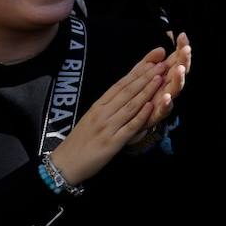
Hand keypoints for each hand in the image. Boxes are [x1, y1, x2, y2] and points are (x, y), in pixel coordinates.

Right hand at [49, 36, 191, 186]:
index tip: (151, 61)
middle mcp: (102, 113)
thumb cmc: (80, 140)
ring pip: (130, 106)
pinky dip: (141, 116)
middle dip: (146, 76)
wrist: (64, 164)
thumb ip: (109, 105)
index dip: (137, 72)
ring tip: (160, 78)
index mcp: (98, 105)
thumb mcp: (92, 117)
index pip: (120, 84)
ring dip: (146, 91)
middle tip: (161, 64)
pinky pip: (129, 127)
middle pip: (127, 91)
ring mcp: (107, 127)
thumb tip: (127, 92)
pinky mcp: (112, 143)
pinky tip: (152, 107)